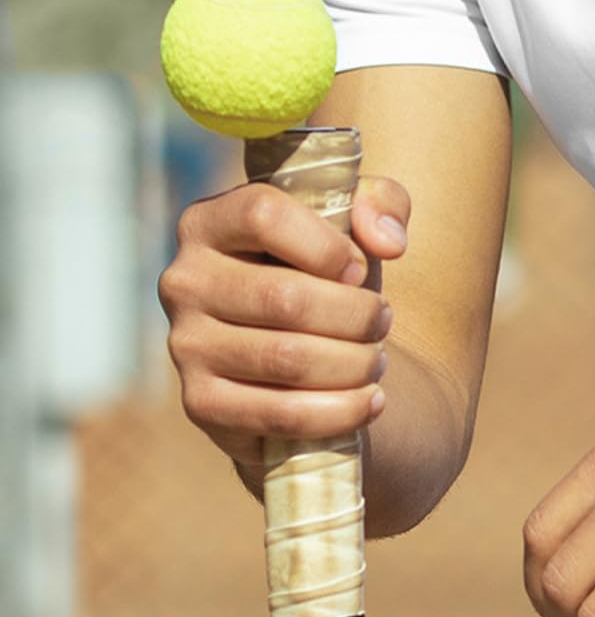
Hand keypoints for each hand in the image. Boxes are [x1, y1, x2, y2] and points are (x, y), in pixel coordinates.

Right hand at [157, 176, 410, 464]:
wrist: (295, 342)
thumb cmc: (325, 266)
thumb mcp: (357, 217)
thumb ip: (382, 203)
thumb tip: (388, 242)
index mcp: (210, 221)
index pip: (263, 215)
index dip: (326, 245)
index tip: (359, 269)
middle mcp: (184, 280)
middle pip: (284, 296)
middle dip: (354, 314)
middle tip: (383, 321)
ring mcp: (185, 344)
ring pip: (286, 358)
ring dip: (352, 363)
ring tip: (377, 359)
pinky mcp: (200, 402)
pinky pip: (278, 413)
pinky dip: (337, 411)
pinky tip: (370, 401)